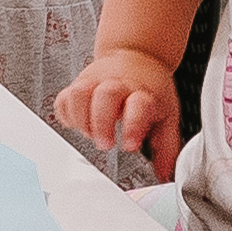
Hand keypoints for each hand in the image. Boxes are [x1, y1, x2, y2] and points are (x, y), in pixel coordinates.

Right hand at [54, 49, 178, 177]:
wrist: (137, 55)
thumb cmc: (150, 88)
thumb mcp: (167, 115)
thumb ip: (166, 147)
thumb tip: (166, 175)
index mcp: (143, 93)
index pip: (139, 106)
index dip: (133, 126)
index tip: (130, 146)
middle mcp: (118, 84)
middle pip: (105, 95)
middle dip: (101, 123)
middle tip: (105, 144)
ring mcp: (95, 82)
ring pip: (80, 93)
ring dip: (81, 118)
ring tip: (88, 134)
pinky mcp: (78, 83)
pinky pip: (64, 98)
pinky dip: (66, 114)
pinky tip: (76, 125)